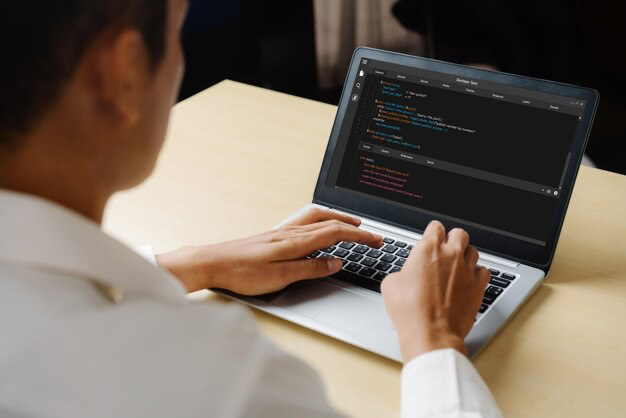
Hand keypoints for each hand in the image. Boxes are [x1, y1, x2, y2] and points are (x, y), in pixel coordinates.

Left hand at [156, 208, 382, 293]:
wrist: (212, 263)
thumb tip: (335, 263)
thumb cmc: (241, 273)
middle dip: (354, 226)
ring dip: (337, 218)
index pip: (335, 233)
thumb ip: (310, 269)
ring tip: (350, 224)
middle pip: (329, 221)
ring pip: (317, 217)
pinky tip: (319, 228)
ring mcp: (282, 232)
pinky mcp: (274, 235)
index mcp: (295, 242)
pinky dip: (321, 220)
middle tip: (371, 233)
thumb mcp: (280, 278)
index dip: (359, 236)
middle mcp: (290, 232)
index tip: (376, 240)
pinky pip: (305, 221)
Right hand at [381, 221, 489, 362]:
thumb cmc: (410, 311)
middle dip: (452, 239)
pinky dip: (477, 274)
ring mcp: (467, 270)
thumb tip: (406, 276)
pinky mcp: (478, 286)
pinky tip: (469, 280)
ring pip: (474, 250)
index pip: (435, 227)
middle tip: (446, 250)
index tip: (431, 239)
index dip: (432, 232)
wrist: (431, 334)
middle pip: (459, 233)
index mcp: (427, 249)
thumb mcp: (390, 285)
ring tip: (458, 265)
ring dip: (465, 255)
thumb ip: (402, 272)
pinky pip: (484, 271)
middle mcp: (450, 255)